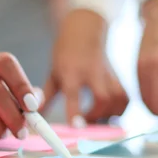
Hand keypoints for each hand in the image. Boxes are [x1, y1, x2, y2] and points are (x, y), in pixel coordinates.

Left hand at [43, 9, 128, 124]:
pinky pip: (124, 97)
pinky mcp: (118, 76)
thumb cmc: (66, 52)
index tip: (77, 127)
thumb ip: (45, 96)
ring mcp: (108, 74)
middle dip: (96, 117)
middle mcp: (92, 72)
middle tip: (86, 125)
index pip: (74, 94)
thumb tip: (33, 114)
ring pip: (117, 98)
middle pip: (102, 98)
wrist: (85, 29)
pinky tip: (110, 115)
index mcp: (72, 71)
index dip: (76, 112)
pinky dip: (119, 110)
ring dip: (110, 115)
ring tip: (98, 121)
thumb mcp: (52, 73)